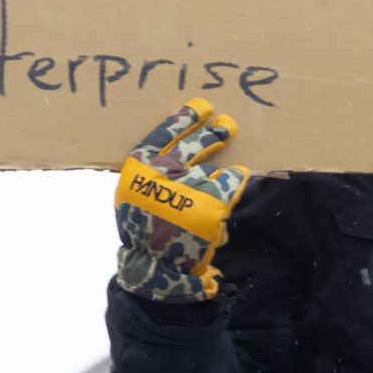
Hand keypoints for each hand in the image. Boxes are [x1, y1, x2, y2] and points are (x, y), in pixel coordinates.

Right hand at [115, 98, 252, 301]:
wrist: (155, 266)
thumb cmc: (144, 227)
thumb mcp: (134, 194)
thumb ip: (150, 172)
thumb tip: (174, 148)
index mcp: (139, 168)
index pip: (164, 133)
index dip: (185, 118)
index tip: (202, 106)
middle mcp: (163, 174)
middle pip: (195, 144)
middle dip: (214, 132)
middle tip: (228, 123)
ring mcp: (188, 188)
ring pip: (214, 167)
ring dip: (222, 170)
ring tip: (228, 173)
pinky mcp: (211, 204)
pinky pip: (231, 182)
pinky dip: (235, 180)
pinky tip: (238, 178)